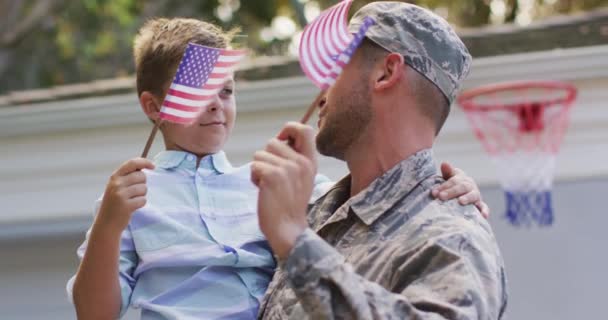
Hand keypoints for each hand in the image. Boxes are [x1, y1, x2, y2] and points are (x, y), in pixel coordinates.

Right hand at [96, 158, 154, 232]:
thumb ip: (127, 176)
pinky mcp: (126, 206)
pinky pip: (143, 200)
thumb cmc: (114, 204)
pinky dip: (140, 204)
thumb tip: (144, 167)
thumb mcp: (116, 187)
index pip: (132, 163)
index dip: (144, 162)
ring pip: (144, 188)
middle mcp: (116, 184)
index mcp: (114, 177)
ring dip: (141, 195)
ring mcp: (121, 195)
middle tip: (134, 192)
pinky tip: (132, 207)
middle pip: (141, 176)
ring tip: (131, 200)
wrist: (106, 224)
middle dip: (142, 183)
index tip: (152, 165)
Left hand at [251, 122, 316, 258]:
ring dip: (259, 168)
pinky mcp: (272, 176)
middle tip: (274, 177)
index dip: (289, 129)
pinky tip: (262, 190)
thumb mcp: (302, 178)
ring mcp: (287, 168)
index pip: (304, 129)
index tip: (282, 141)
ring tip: (268, 185)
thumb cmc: (290, 204)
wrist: (288, 229)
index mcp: (311, 161)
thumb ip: (295, 158)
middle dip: (267, 157)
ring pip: (260, 154)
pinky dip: (254, 178)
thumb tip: (280, 140)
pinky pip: (254, 165)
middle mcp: (301, 162)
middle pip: (273, 142)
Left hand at [431, 162, 489, 218]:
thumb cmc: (451, 185)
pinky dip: (484, 210)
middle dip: (451, 192)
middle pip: (462, 187)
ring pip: (473, 195)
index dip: (444, 186)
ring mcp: (475, 195)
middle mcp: (469, 185)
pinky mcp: (480, 204)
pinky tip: (483, 215)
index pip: (453, 180)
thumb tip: (444, 163)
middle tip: (441, 196)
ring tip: (460, 201)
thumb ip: (447, 171)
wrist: (461, 192)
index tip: (434, 193)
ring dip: (467, 198)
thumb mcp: (449, 177)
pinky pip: (483, 207)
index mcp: (461, 178)